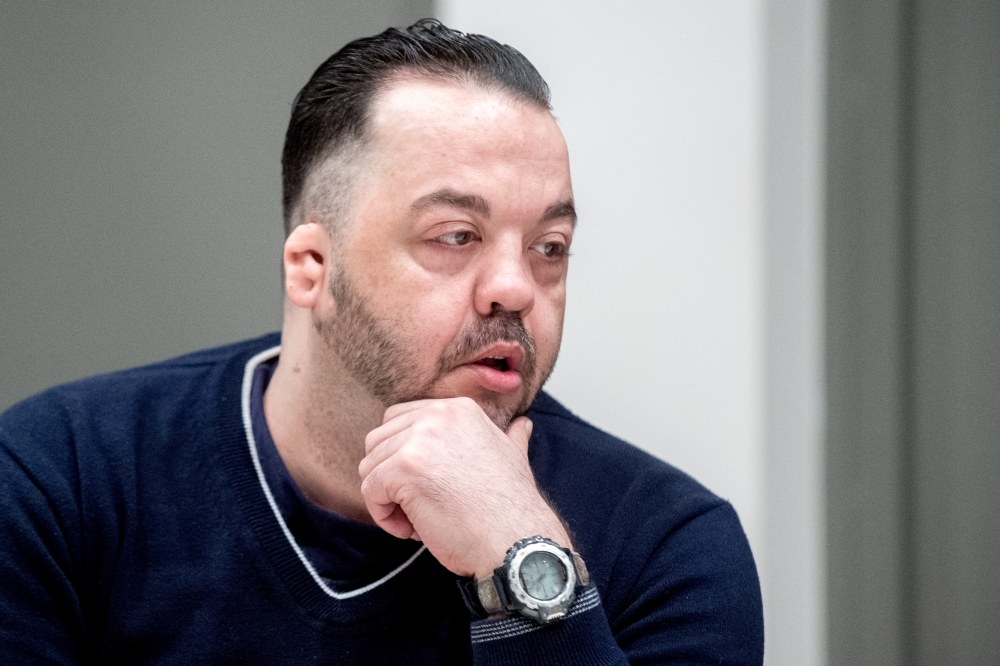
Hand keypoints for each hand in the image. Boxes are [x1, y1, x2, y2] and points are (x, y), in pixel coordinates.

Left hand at [358, 397, 570, 578]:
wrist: (516, 541)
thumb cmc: (511, 509)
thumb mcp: (513, 457)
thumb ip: (509, 437)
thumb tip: (521, 426)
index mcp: (458, 408)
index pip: (400, 420)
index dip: (402, 457)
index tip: (427, 486)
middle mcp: (437, 415)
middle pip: (379, 440)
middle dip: (389, 477)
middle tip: (420, 506)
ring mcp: (419, 440)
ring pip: (370, 466)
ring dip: (387, 499)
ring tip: (419, 520)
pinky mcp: (404, 469)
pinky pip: (370, 490)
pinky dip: (384, 516)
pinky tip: (413, 530)